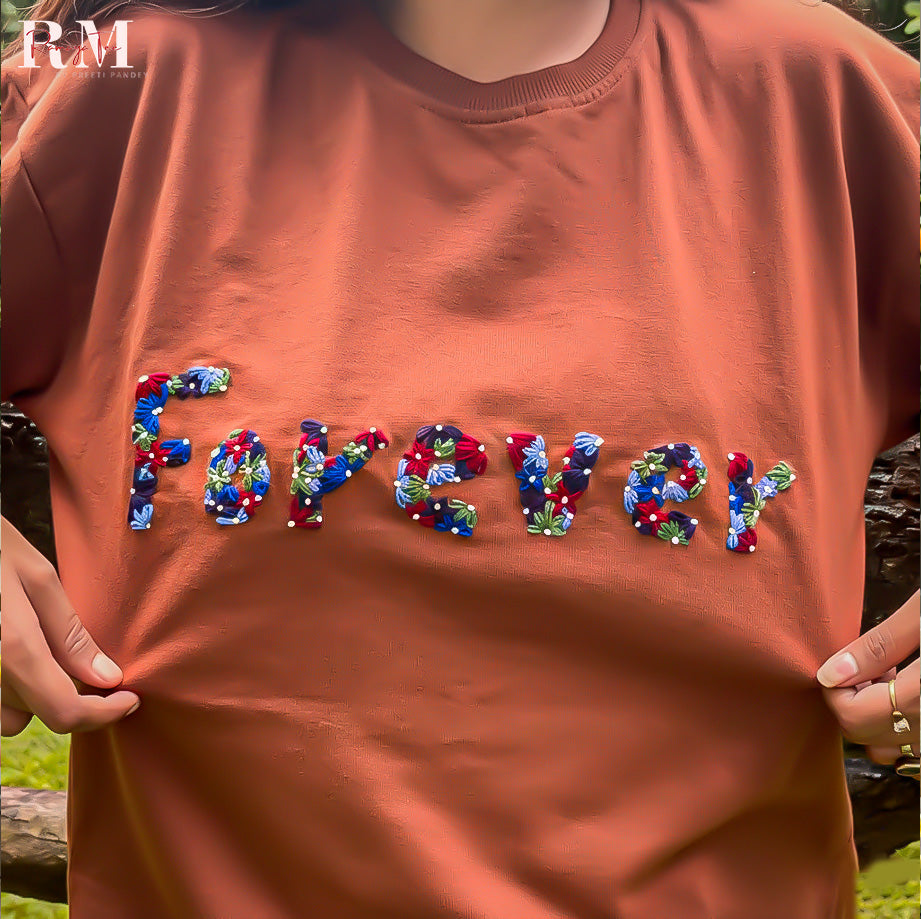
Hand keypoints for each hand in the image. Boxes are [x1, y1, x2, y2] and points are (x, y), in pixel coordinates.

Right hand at [1, 515, 139, 735]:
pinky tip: (10, 644)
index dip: (103, 714)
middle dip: (62, 693)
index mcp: (12, 648)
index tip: (129, 699)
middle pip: (32, 715)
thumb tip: (107, 679)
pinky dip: (3, 683)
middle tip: (75, 654)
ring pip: (4, 715)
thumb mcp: (37, 579)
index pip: (64, 712)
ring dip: (26, 693)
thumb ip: (69, 635)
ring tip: (32, 642)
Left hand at [816, 591, 918, 767]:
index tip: (841, 664)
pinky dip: (905, 730)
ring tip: (896, 678)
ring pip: (894, 750)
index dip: (836, 689)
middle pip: (869, 737)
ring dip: (881, 720)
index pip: (853, 717)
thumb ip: (879, 646)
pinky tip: (912, 693)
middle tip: (872, 667)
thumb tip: (830, 673)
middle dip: (856, 704)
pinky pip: (916, 751)